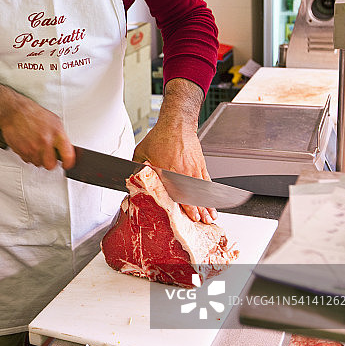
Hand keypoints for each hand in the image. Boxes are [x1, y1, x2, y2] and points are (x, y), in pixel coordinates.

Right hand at [0, 81, 74, 169]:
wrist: (15, 111)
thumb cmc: (34, 114)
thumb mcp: (55, 121)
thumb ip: (61, 137)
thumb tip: (67, 149)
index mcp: (57, 134)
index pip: (68, 156)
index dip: (68, 163)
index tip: (66, 164)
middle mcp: (45, 142)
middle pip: (50, 165)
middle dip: (50, 162)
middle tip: (49, 157)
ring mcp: (32, 147)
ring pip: (38, 164)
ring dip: (38, 158)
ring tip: (36, 146)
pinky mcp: (21, 151)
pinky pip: (28, 160)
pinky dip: (29, 155)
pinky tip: (29, 145)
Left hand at [133, 79, 216, 223]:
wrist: (177, 124)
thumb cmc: (160, 137)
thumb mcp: (142, 153)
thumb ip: (137, 169)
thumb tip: (131, 181)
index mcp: (167, 170)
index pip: (177, 192)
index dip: (185, 206)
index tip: (191, 216)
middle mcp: (182, 171)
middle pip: (192, 194)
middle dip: (198, 210)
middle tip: (201, 222)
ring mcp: (193, 169)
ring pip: (201, 191)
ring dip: (207, 205)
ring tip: (210, 217)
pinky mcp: (200, 166)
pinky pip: (207, 183)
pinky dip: (210, 194)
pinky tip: (213, 202)